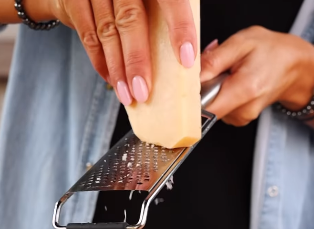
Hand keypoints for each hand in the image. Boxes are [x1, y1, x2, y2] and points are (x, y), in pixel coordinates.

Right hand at [50, 0, 196, 103]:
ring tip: (127, 95)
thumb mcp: (151, 0)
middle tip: (143, 92)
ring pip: (106, 31)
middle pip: (130, 19)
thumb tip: (187, 54)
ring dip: (117, 69)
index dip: (180, 26)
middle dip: (137, 61)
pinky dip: (100, 61)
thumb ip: (167, 12)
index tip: (186, 57)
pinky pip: (87, 34)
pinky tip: (112, 79)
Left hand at [200, 26, 313, 126]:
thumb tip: (193, 77)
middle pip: (206, 108)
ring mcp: (242, 118)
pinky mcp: (240, 119)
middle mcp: (243, 111)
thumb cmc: (271, 52)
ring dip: (215, 91)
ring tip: (230, 74)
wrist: (294, 67)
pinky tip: (233, 83)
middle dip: (206, 88)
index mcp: (243, 90)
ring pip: (212, 108)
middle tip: (219, 70)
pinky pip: (220, 109)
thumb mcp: (241, 43)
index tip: (192, 86)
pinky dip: (222, 96)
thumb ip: (214, 61)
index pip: (205, 109)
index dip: (193, 98)